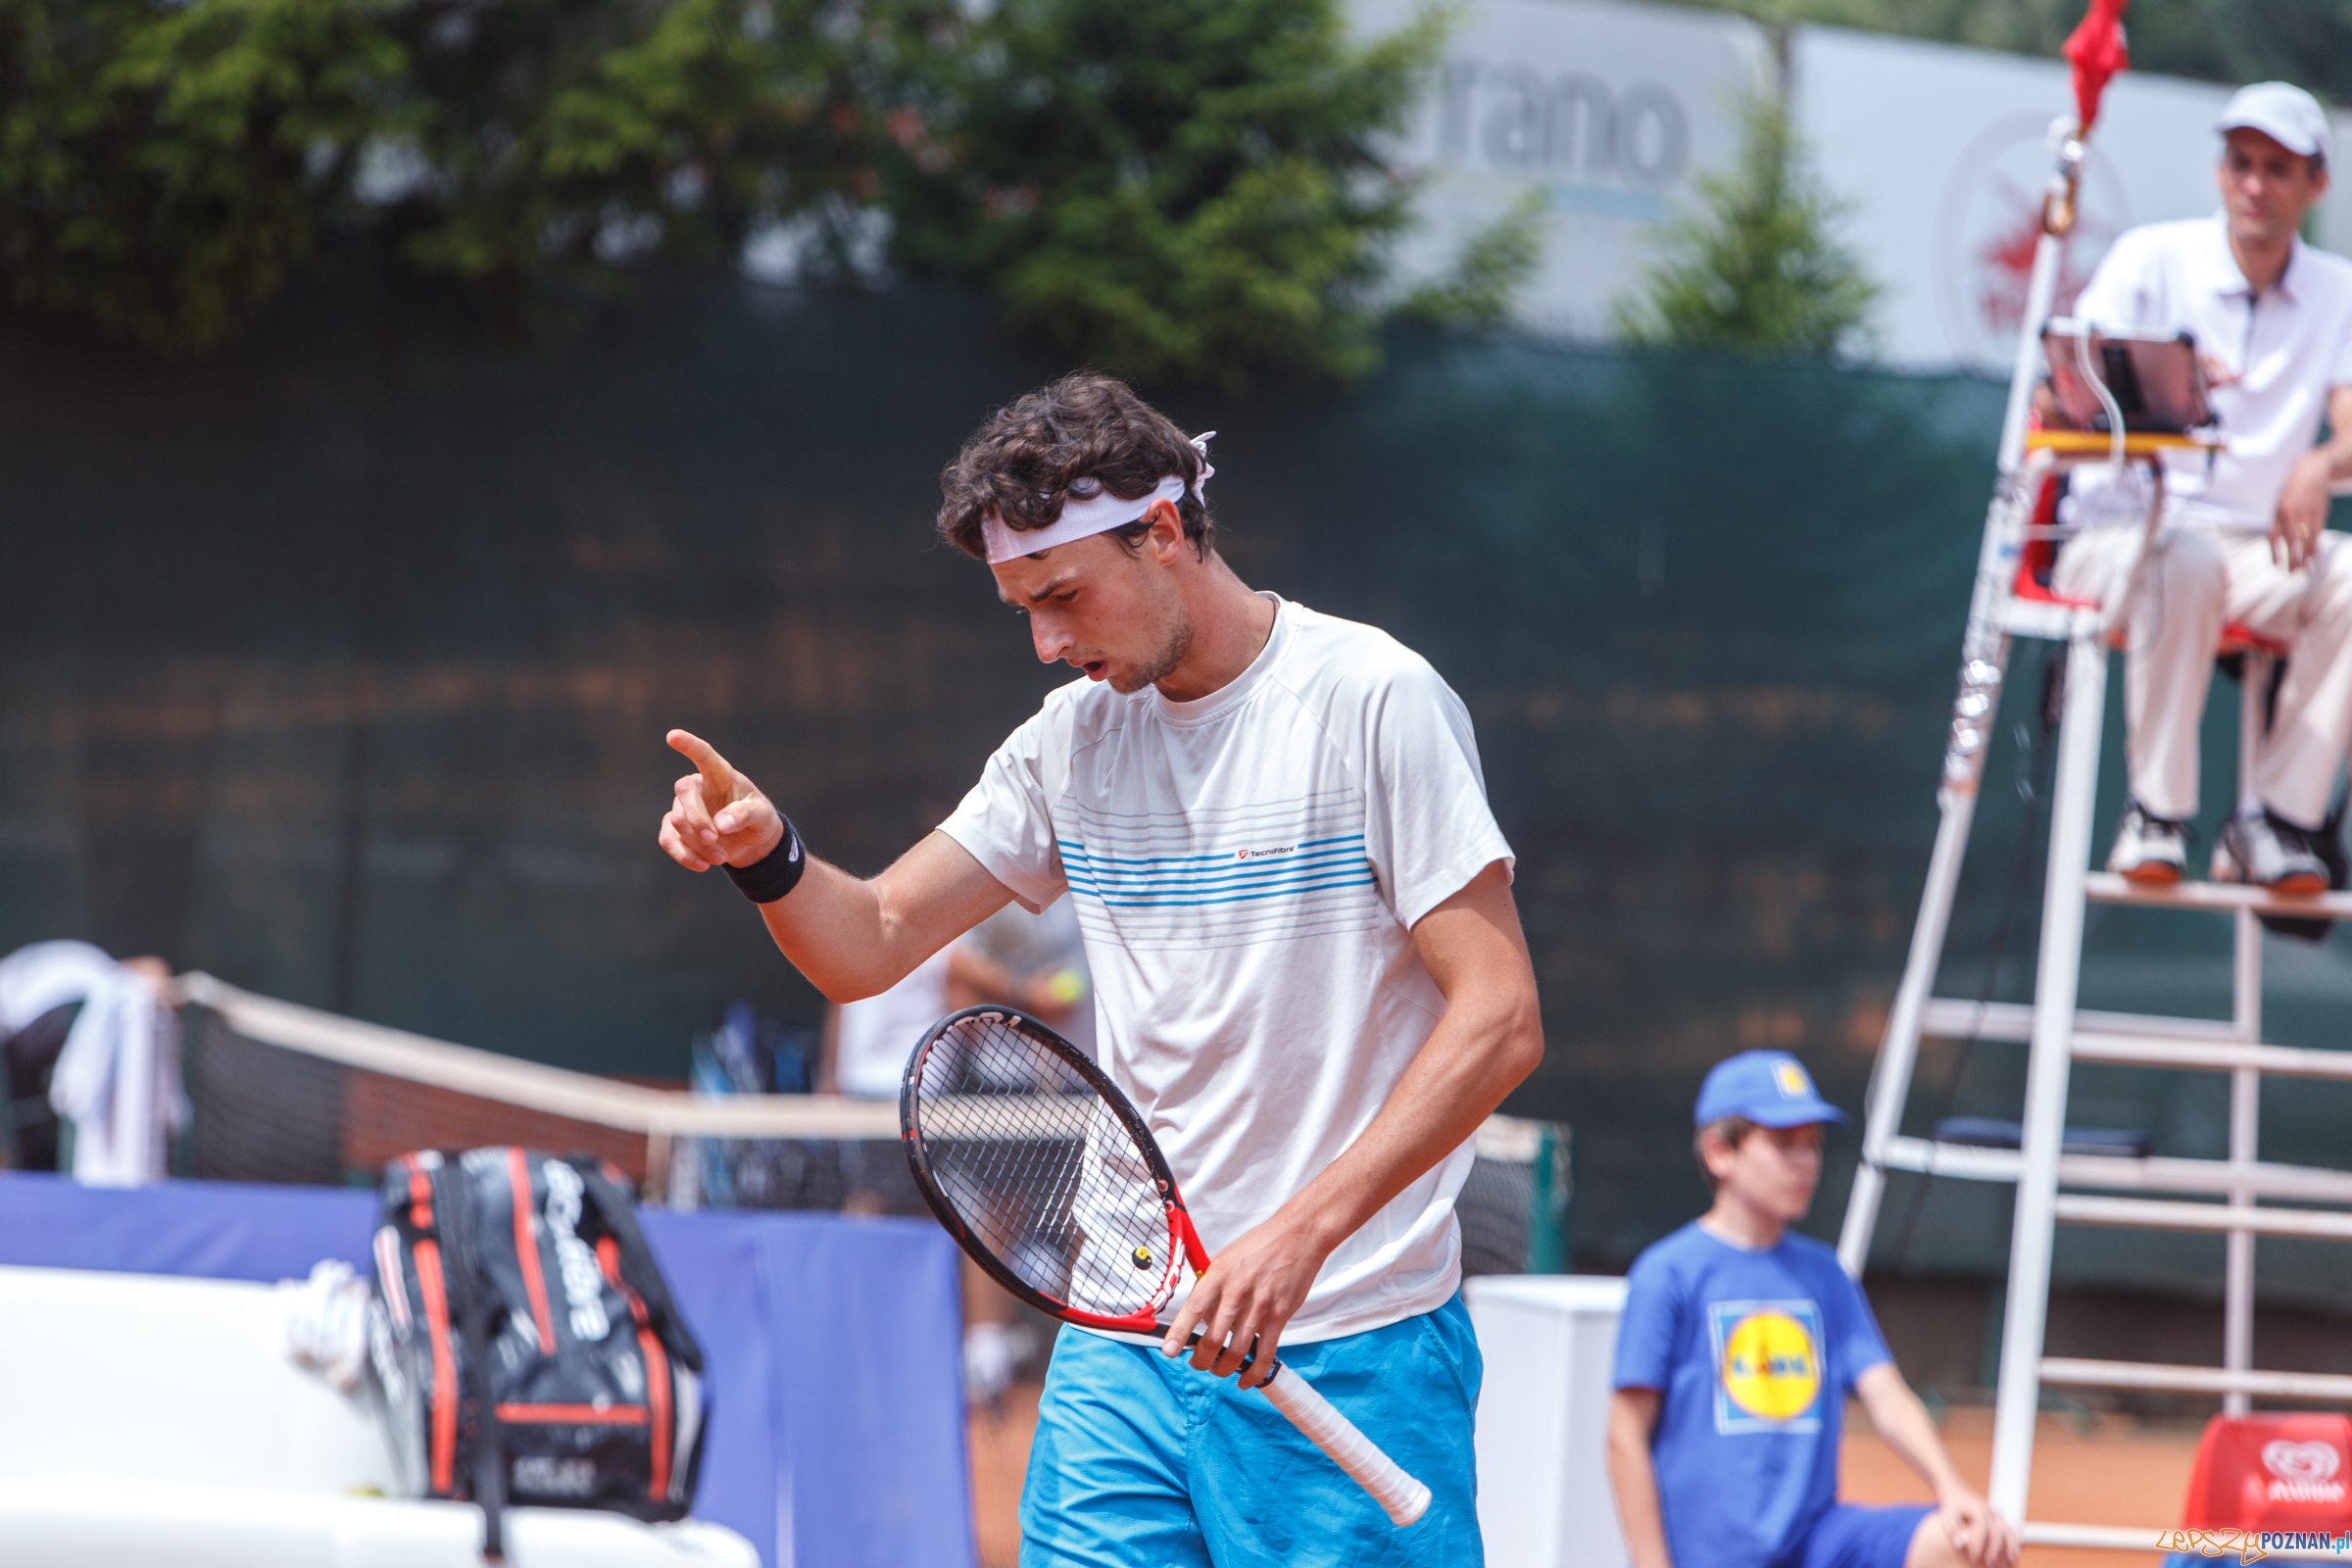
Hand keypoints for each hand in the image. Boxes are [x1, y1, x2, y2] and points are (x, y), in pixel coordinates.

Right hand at [658, 729, 784, 871]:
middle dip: (697, 820)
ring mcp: (684, 808)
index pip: (704, 755)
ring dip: (696, 844)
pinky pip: (668, 840)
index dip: (689, 745)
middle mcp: (699, 788)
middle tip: (714, 840)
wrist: (753, 845)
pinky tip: (703, 866)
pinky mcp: (677, 830)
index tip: (672, 736)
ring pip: (677, 822)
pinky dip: (684, 856)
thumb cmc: (759, 820)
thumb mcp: (762, 816)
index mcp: (721, 775)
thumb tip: (721, 824)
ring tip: (720, 859)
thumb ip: (744, 814)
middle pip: (684, 793)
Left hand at [1160, 1213, 1328, 1389]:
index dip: (1179, 1333)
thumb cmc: (1259, 1245)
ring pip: (1238, 1350)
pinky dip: (1254, 1372)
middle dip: (1202, 1359)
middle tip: (1198, 1364)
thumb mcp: (1225, 1256)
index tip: (1169, 1350)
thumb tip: (1200, 1314)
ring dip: (1224, 1367)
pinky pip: (1266, 1352)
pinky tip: (1246, 1379)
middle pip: (1214, 1338)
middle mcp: (1237, 1292)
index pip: (1194, 1308)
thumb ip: (1211, 1284)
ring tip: (1219, 1369)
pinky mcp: (1280, 1316)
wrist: (1297, 1237)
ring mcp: (1260, 1305)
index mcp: (1219, 1275)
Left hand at [1933, 1485, 2019, 1567]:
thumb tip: (1959, 1544)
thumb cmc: (1951, 1507)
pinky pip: (2010, 1529)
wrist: (1957, 1492)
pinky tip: (2016, 1554)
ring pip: (2008, 1530)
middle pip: (1997, 1532)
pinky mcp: (2000, 1517)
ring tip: (2012, 1560)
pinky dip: (2015, 1541)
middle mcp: (1990, 1511)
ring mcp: (1997, 1514)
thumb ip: (1953, 1529)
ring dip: (2011, 1546)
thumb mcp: (1947, 1515)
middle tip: (1989, 1564)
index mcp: (1978, 1510)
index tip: (1973, 1559)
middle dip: (1994, 1549)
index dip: (1978, 1546)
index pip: (1981, 1531)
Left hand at [2273, 450, 2332, 570]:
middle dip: (2292, 559)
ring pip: (2307, 538)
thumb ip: (2275, 517)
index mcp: (2278, 509)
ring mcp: (2308, 512)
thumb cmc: (2290, 484)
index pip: (2274, 535)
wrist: (2314, 468)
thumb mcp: (2277, 497)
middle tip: (2292, 574)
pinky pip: (2318, 532)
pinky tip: (2314, 555)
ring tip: (2304, 570)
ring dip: (2306, 556)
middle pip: (2291, 541)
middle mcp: (2293, 511)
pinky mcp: (2320, 511)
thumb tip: (2272, 538)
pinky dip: (2316, 545)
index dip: (2275, 552)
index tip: (2276, 565)